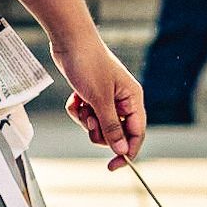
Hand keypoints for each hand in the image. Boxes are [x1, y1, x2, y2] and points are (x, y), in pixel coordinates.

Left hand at [52, 34, 145, 169]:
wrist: (69, 40)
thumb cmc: (88, 64)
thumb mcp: (100, 99)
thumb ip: (112, 127)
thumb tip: (122, 150)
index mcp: (133, 99)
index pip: (137, 133)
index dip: (127, 151)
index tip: (112, 166)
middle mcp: (122, 100)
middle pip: (115, 132)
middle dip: (99, 130)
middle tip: (89, 120)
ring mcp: (106, 97)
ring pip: (98, 125)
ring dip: (86, 120)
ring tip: (80, 105)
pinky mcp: (90, 94)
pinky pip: (85, 114)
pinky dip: (78, 110)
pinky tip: (74, 98)